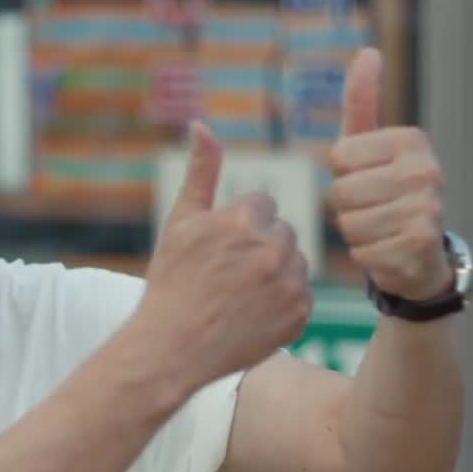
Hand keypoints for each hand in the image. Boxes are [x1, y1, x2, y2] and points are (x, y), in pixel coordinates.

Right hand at [140, 122, 312, 385]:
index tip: (218, 251)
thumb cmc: (171, 281)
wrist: (173, 347)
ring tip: (239, 296)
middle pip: (282, 233)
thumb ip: (200, 172)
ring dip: (275, 272)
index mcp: (245, 218)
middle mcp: (274, 247)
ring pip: (295, 262)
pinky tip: (252, 314)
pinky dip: (282, 302)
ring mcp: (291, 282)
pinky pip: (302, 295)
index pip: (262, 206)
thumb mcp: (180, 222)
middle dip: (260, 247)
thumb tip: (202, 124)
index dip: (238, 227)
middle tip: (227, 276)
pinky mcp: (302, 314)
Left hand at [328, 48, 452, 300]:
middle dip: (345, 206)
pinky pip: (360, 251)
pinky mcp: (420, 244)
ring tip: (380, 228)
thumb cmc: (384, 190)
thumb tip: (367, 51)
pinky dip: (365, 256)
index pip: (339, 157)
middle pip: (340, 191)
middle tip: (373, 208)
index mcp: (411, 140)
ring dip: (354, 232)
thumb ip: (362, 101)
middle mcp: (427, 170)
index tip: (368, 177)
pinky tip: (387, 250)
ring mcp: (428, 208)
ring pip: (348, 223)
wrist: (420, 253)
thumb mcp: (369, 144)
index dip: (343, 174)